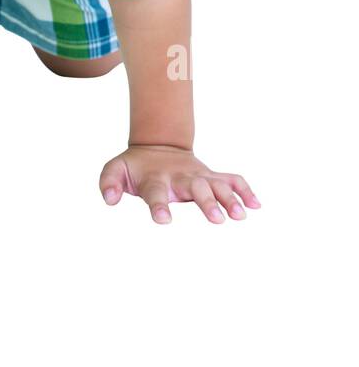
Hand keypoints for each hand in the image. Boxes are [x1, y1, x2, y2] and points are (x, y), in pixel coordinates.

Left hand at [99, 146, 261, 223]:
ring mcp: (198, 176)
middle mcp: (180, 177)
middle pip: (196, 188)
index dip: (159, 206)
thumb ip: (109, 183)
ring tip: (240, 216)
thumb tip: (109, 199)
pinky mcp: (211, 176)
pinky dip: (245, 190)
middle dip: (206, 203)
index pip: (156, 192)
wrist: (158, 146)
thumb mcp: (115, 170)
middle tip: (217, 220)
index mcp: (155, 179)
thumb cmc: (135, 167)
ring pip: (218, 185)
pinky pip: (232, 180)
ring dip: (230, 199)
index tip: (163, 220)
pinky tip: (256, 205)